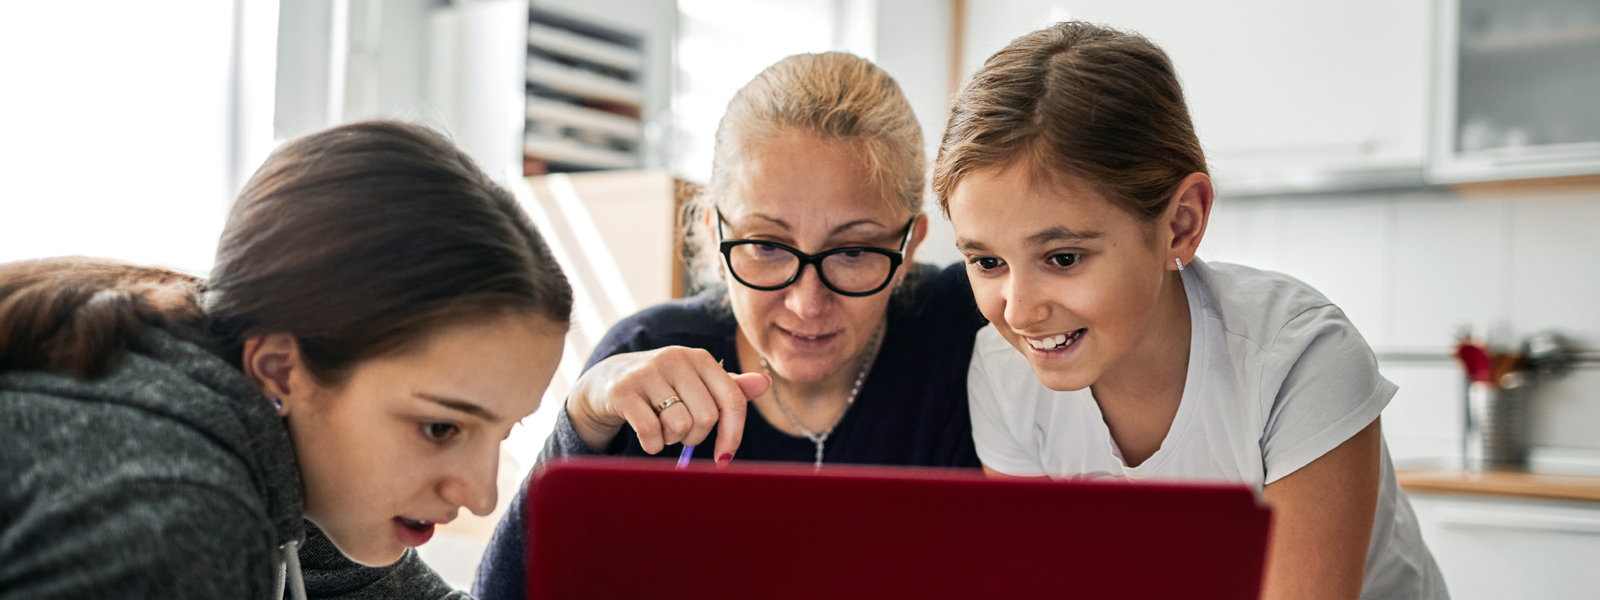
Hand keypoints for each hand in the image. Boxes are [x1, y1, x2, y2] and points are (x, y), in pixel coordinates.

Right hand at [567, 346, 769, 463]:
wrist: (605, 381)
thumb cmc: (661, 387)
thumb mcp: (695, 384)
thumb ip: (730, 387)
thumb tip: (765, 382)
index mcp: (700, 358)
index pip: (733, 400)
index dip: (733, 435)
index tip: (724, 459)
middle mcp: (676, 358)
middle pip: (706, 418)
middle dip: (695, 437)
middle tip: (679, 433)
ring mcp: (648, 372)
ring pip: (679, 426)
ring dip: (670, 440)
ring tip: (660, 427)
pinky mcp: (623, 390)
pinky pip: (651, 432)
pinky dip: (652, 445)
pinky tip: (646, 437)